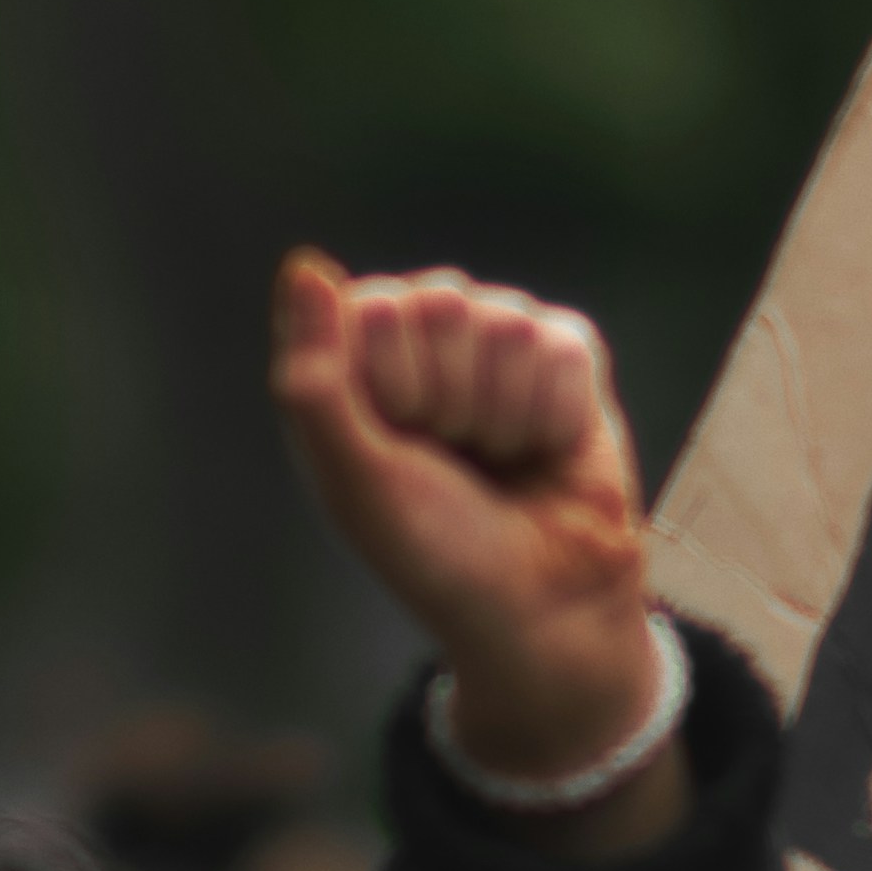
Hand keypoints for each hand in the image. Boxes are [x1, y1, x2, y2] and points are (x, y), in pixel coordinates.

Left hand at [270, 254, 677, 828]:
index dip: (396, 390)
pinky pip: (564, 347)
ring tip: (496, 459)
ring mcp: (496, 338)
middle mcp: (425, 334)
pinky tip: (542, 449)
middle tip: (453, 458)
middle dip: (452, 399)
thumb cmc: (433, 549)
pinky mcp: (565, 356)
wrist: (538, 605)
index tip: (400, 449)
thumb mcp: (355, 478)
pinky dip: (556, 415)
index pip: (376, 310)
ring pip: (509, 324)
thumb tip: (306, 264)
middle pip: (446, 302)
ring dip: (505, 414)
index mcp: (357, 355)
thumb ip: (314, 379)